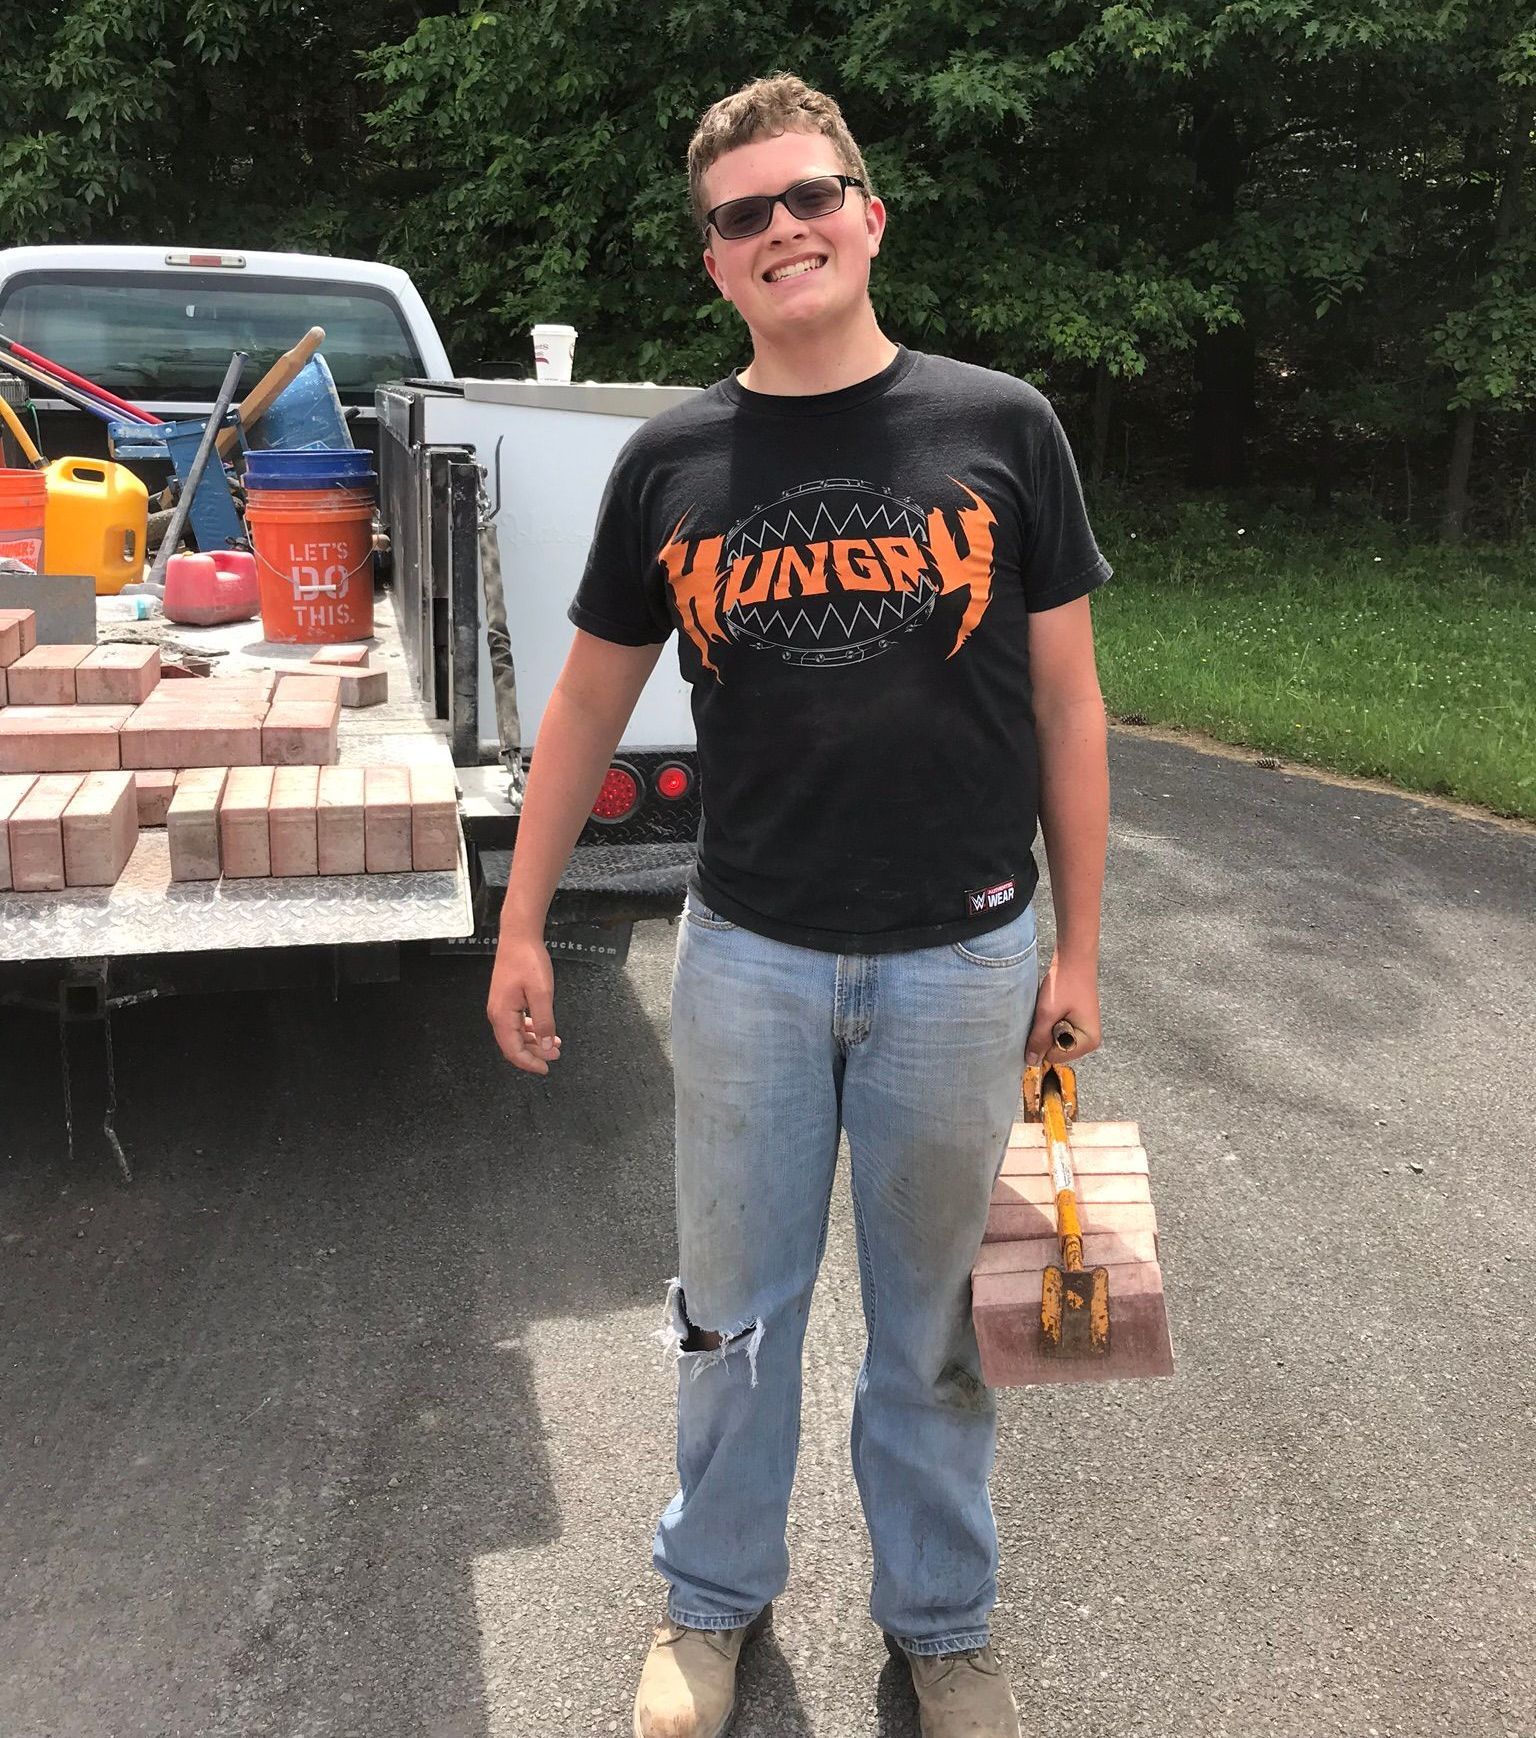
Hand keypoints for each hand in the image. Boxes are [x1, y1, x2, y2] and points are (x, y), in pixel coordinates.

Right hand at [487, 930, 562, 1075]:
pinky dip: (531, 1030)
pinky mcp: (506, 1000)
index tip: (546, 1068)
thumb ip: (545, 1022)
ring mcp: (501, 1007)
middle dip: (534, 1054)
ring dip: (535, 1042)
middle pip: (513, 1045)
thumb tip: (547, 1047)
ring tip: (555, 1044)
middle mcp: (497, 1014)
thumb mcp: (542, 993)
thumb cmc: (528, 961)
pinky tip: (544, 1029)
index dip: (530, 1063)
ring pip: (516, 1035)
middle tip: (555, 1057)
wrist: (519, 937)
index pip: (513, 1050)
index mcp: (502, 1016)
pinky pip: (517, 1023)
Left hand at [1026, 951, 1101, 1066]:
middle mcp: (1089, 1040)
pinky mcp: (1075, 1022)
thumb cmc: (1065, 983)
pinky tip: (1053, 1006)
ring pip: (1053, 1040)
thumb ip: (1038, 1039)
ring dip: (1047, 1026)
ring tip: (1052, 1008)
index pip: (1054, 1056)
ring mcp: (1083, 1031)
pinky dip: (1049, 1020)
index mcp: (1088, 1041)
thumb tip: (1032, 1061)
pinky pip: (1055, 1029)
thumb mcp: (1047, 1013)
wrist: (1073, 958)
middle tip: (1048, 1012)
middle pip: (1055, 1050)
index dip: (1043, 1041)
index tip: (1045, 1020)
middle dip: (1045, 1034)